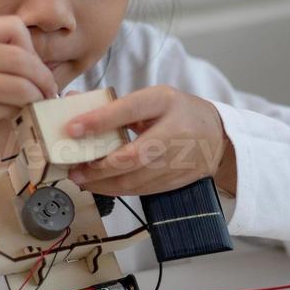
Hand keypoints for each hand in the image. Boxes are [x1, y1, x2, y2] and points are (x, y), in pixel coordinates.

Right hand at [0, 15, 57, 179]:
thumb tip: (36, 64)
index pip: (13, 27)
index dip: (32, 49)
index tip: (34, 69)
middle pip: (21, 56)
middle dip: (43, 77)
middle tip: (48, 92)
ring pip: (19, 84)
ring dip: (35, 98)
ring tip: (35, 105)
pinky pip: (7, 107)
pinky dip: (17, 113)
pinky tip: (12, 117)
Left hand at [64, 86, 237, 195]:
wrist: (217, 137)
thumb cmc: (178, 113)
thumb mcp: (152, 99)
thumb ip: (115, 104)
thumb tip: (73, 101)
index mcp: (164, 102)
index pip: (129, 110)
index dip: (99, 120)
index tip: (72, 128)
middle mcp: (174, 130)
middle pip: (131, 155)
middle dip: (98, 167)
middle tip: (74, 169)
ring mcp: (178, 159)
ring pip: (135, 179)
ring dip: (103, 183)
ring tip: (81, 180)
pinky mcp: (177, 180)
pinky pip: (142, 190)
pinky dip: (118, 190)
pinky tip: (102, 186)